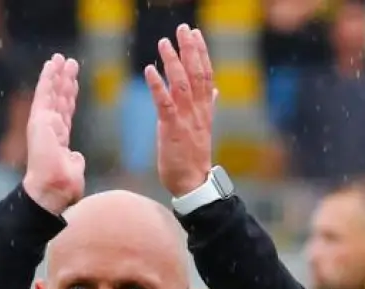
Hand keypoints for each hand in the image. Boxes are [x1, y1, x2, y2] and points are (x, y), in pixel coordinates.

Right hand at [21, 54, 84, 215]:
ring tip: (62, 58)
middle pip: (59, 100)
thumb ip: (74, 161)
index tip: (73, 83)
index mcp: (58, 141)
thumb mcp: (73, 170)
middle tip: (70, 63)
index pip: (65, 114)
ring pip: (52, 94)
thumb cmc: (63, 188)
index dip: (69, 98)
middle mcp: (49, 130)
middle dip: (64, 81)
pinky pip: (44, 94)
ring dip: (57, 75)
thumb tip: (77, 157)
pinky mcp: (39, 120)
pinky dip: (47, 78)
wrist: (51, 190)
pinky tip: (51, 64)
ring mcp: (43, 124)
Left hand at [146, 24, 217, 197]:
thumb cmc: (193, 158)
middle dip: (190, 49)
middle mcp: (198, 112)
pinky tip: (150, 70)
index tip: (196, 34)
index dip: (201, 53)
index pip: (207, 75)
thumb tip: (215, 92)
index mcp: (205, 110)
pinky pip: (165, 104)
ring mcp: (186, 120)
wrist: (193, 183)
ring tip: (164, 43)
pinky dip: (157, 85)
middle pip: (197, 74)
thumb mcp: (203, 129)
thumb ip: (208, 107)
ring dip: (173, 62)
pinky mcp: (172, 130)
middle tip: (183, 29)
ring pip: (182, 85)